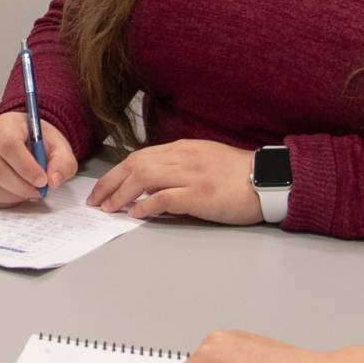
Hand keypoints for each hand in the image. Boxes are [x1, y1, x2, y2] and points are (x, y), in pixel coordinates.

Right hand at [0, 111, 74, 208]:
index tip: (42, 180)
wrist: (22, 139)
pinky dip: (1, 202)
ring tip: (28, 192)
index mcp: (4, 125)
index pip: (8, 145)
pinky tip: (15, 195)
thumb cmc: (36, 141)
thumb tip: (53, 180)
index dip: (26, 167)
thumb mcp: (58, 146)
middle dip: (21, 187)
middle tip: (39, 191)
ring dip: (12, 196)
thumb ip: (62, 162)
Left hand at [87, 139, 257, 223]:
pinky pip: (165, 198)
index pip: (139, 156)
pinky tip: (136, 214)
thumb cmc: (238, 174)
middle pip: (135, 165)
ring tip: (110, 209)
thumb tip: (151, 186)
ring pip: (144, 178)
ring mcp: (191, 175)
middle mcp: (183, 157)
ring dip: (121, 194)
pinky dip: (146, 205)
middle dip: (110, 183)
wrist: (267, 179)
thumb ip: (178, 168)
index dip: (116, 172)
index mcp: (183, 148)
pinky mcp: (200, 194)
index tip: (102, 188)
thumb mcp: (204, 160)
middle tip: (96, 200)